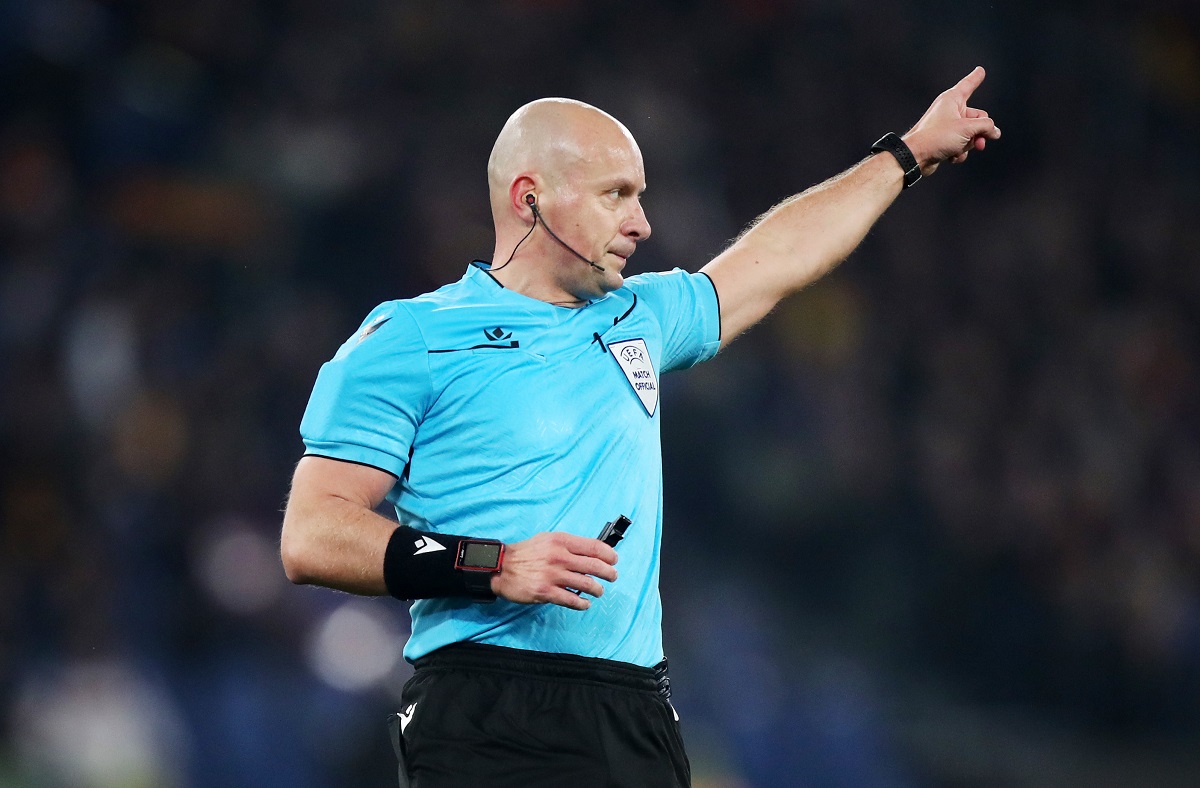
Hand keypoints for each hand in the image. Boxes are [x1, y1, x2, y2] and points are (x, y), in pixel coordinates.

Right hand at [491, 532, 618, 610]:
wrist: (501, 566)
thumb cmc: (525, 553)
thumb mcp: (547, 539)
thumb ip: (568, 545)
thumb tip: (590, 552)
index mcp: (561, 541)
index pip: (593, 546)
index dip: (608, 554)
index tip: (614, 560)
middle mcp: (559, 557)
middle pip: (595, 566)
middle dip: (609, 573)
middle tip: (612, 576)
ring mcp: (553, 575)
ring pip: (586, 584)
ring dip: (597, 590)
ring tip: (598, 591)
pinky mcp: (546, 592)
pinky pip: (571, 600)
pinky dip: (582, 603)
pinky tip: (585, 604)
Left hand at [903, 66, 1001, 176]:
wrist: (916, 157)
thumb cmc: (935, 137)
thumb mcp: (967, 128)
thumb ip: (986, 126)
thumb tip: (994, 131)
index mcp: (952, 100)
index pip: (968, 85)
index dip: (976, 78)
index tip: (980, 70)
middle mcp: (949, 111)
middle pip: (977, 118)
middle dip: (980, 132)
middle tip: (980, 141)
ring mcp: (947, 126)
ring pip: (971, 134)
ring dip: (968, 144)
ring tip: (958, 148)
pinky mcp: (944, 141)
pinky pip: (961, 145)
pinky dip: (959, 152)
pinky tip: (951, 156)